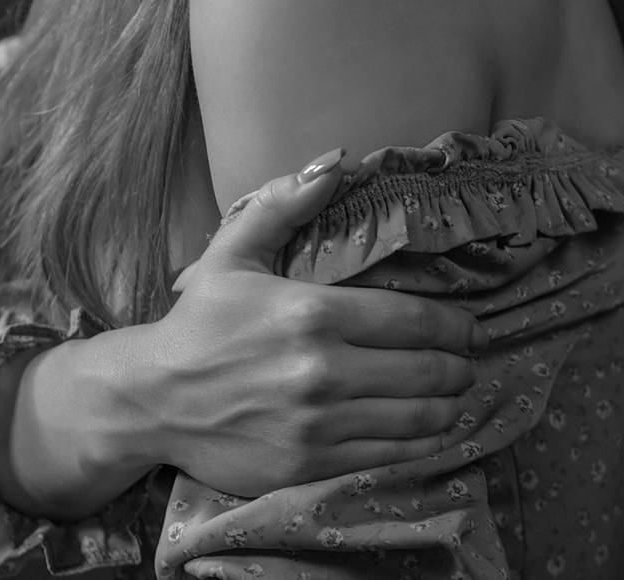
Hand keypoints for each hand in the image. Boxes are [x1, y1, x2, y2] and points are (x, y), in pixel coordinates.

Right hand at [145, 150, 484, 497]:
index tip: (469, 325)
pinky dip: (422, 444)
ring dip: (449, 406)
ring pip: (416, 419)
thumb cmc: (200, 320)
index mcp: (312, 313)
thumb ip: (286, 201)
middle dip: (459, 365)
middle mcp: (323, 372)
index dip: (453, 325)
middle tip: (468, 359)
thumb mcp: (235, 249)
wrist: (153, 398)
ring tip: (456, 394)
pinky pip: (389, 457)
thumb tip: (337, 159)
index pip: (412, 320)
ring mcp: (319, 425)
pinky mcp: (311, 465)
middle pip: (425, 371)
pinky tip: (431, 431)